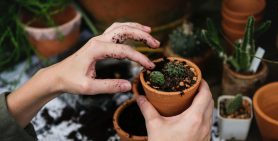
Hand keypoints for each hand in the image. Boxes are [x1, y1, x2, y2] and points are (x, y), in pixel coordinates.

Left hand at [7, 22, 159, 127]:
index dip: (139, 58)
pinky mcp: (99, 42)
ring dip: (136, 28)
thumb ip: (109, 86)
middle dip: (142, 35)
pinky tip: (135, 33)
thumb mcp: (88, 87)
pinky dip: (128, 29)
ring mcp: (98, 39)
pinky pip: (116, 31)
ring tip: (150, 33)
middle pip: (124, 31)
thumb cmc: (70, 81)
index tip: (150, 66)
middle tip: (156, 43)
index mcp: (96, 49)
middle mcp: (98, 40)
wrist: (57, 76)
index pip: (124, 51)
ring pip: (120, 27)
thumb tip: (129, 86)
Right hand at [137, 80, 213, 140]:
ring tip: (193, 97)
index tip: (197, 77)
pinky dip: (204, 113)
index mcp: (194, 118)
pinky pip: (208, 121)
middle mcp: (204, 125)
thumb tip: (140, 97)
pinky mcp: (205, 139)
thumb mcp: (154, 126)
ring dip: (205, 102)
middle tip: (193, 85)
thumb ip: (147, 109)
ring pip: (210, 112)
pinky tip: (193, 114)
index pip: (205, 94)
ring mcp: (206, 133)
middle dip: (204, 91)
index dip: (203, 83)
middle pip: (210, 101)